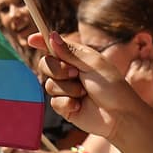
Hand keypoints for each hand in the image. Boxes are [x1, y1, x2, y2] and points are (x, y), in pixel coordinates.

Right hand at [31, 32, 146, 140]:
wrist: (120, 116)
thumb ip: (70, 52)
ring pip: (49, 84)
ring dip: (67, 88)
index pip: (55, 47)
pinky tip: (80, 106)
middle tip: (74, 73)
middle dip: (57, 69)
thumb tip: (51, 36)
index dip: (42, 41)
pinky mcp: (65, 107)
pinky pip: (53, 102)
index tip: (32, 39)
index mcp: (77, 57)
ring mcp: (66, 90)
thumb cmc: (112, 87)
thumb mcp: (93, 64)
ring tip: (84, 92)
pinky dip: (67, 103)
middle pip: (46, 64)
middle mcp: (69, 72)